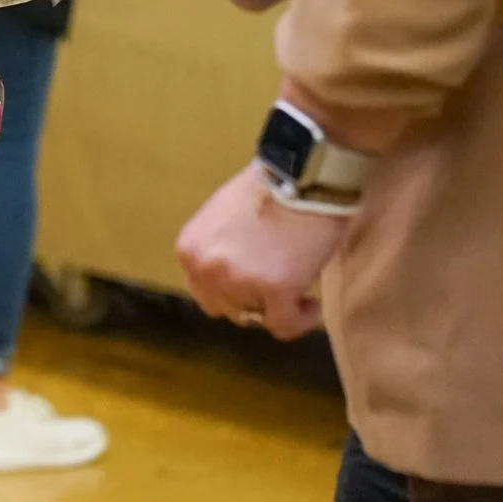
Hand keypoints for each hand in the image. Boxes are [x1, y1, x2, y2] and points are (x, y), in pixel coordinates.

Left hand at [175, 163, 349, 339]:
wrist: (302, 176)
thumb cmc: (270, 188)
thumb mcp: (222, 218)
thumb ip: (217, 248)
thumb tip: (232, 275)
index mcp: (189, 249)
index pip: (203, 290)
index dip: (231, 290)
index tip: (256, 283)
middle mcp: (205, 268)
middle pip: (225, 308)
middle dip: (251, 301)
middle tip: (278, 287)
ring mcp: (238, 281)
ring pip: (256, 319)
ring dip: (277, 309)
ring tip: (299, 292)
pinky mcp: (274, 290)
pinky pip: (285, 325)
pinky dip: (302, 320)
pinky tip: (312, 304)